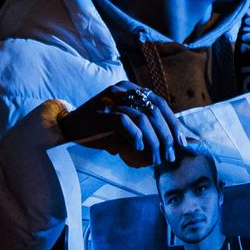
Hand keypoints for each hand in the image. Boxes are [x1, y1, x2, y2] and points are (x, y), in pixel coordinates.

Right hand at [58, 81, 179, 165]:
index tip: (180, 142)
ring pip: (143, 118)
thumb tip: (170, 144)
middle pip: (154, 111)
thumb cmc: (99, 129)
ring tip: (155, 159)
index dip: (173, 123)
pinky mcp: (102, 112)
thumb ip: (143, 128)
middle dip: (166, 136)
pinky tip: (139, 148)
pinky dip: (136, 137)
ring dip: (153, 141)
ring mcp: (111, 100)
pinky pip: (125, 122)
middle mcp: (122, 90)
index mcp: (130, 90)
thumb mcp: (124, 125)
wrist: (68, 128)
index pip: (159, 103)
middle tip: (170, 155)